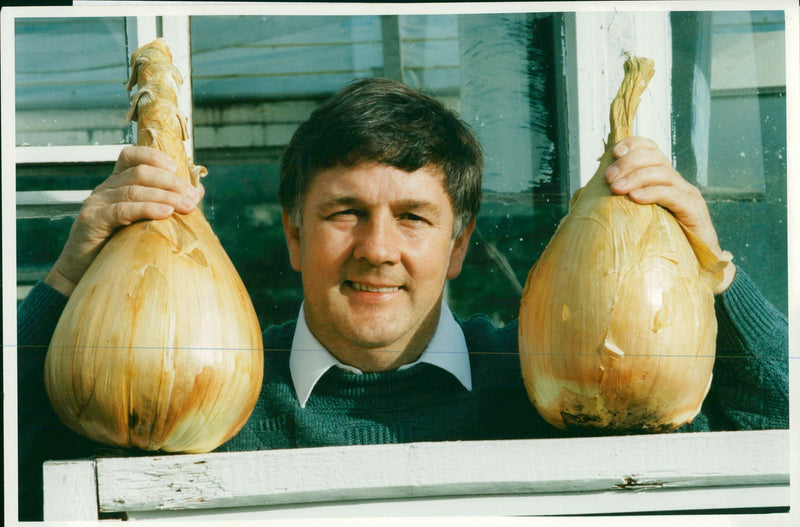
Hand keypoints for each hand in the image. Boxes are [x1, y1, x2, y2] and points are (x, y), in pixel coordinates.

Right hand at [45, 146, 203, 296]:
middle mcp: (104, 189)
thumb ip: (167, 203)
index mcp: (116, 184)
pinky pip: (122, 210)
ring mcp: (96, 203)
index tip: (176, 167)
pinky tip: (165, 213)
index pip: (131, 156)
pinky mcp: (91, 221)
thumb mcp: (145, 221)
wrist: (84, 274)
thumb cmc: (118, 247)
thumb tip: (197, 191)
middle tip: (192, 196)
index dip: (153, 156)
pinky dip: (146, 209)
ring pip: (133, 190)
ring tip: (186, 206)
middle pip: (139, 173)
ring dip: (165, 196)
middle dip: (170, 182)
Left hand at [604, 136, 734, 291]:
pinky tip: (636, 197)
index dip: (633, 145)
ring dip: (635, 177)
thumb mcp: (636, 217)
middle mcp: (676, 182)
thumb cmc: (661, 242)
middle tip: (608, 178)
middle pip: (653, 157)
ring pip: (661, 173)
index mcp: (661, 179)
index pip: (650, 149)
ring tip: (616, 188)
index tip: (613, 152)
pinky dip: (652, 193)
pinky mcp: (694, 209)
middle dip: (628, 163)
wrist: (696, 266)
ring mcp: (687, 194)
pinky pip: (673, 195)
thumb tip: (586, 195)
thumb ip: (619, 203)